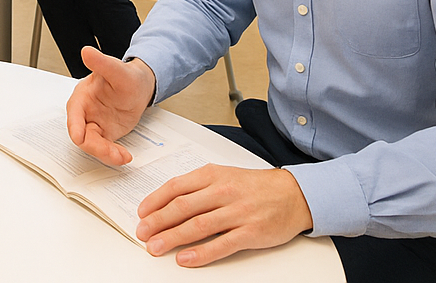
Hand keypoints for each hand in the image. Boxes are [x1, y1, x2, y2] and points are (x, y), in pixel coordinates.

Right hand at [65, 48, 156, 165]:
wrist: (140, 86)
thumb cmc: (126, 76)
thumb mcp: (117, 69)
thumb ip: (102, 63)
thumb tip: (87, 51)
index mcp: (82, 96)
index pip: (74, 114)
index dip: (75, 127)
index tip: (79, 138)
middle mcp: (85, 112)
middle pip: (82, 135)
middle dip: (96, 147)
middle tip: (114, 154)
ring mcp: (94, 124)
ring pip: (92, 145)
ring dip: (106, 154)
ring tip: (123, 157)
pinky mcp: (105, 133)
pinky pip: (104, 149)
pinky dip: (113, 155)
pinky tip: (125, 156)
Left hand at [137, 165, 312, 265]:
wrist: (294, 194)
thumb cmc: (254, 186)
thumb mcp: (223, 176)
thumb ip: (197, 187)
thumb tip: (168, 202)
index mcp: (212, 175)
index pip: (176, 187)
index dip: (155, 201)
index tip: (141, 213)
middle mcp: (223, 192)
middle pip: (182, 207)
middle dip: (158, 221)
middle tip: (142, 233)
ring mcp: (237, 212)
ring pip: (198, 225)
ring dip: (173, 238)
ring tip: (156, 247)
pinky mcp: (251, 232)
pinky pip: (222, 244)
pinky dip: (201, 253)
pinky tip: (185, 258)